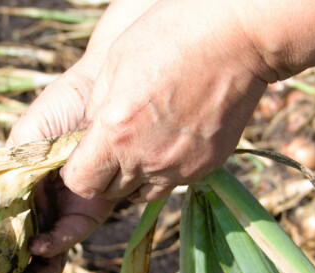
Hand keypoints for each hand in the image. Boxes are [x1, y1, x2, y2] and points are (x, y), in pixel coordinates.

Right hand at [0, 61, 113, 272]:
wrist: (102, 91)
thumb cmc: (60, 108)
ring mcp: (63, 212)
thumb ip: (5, 169)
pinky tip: (40, 248)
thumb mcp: (22, 138)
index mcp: (16, 192)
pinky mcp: (90, 212)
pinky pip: (70, 235)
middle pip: (16, 254)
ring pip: (45, 256)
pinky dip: (55, 245)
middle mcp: (38, 207)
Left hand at [61, 0, 270, 202]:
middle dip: (104, 175)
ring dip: (135, 177)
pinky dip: (167, 168)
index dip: (77, 172)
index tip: (83, 155)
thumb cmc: (172, 37)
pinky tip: (172, 138)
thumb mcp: (116, 62)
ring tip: (141, 145)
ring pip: (143, 193)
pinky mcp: (206, 165)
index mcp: (115, 133)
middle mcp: (145, 158)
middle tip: (111, 147)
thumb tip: (88, 130)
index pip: (81, 183)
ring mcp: (179, 166)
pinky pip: (175, 180)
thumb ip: (96, 106)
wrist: (237, 36)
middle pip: (110, 192)